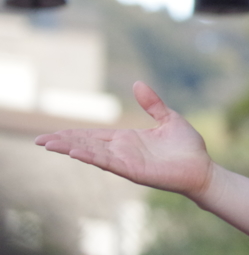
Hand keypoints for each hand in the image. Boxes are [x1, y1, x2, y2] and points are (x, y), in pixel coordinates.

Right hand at [35, 81, 214, 200]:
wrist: (203, 168)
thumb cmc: (188, 147)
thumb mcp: (169, 119)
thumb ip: (152, 104)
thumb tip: (137, 83)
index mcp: (127, 139)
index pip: (93, 136)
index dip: (72, 135)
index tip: (51, 134)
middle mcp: (123, 151)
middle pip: (87, 145)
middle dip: (63, 142)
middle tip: (39, 140)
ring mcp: (127, 162)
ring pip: (93, 154)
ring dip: (71, 149)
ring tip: (49, 144)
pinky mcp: (135, 171)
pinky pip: (110, 163)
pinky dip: (92, 158)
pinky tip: (76, 153)